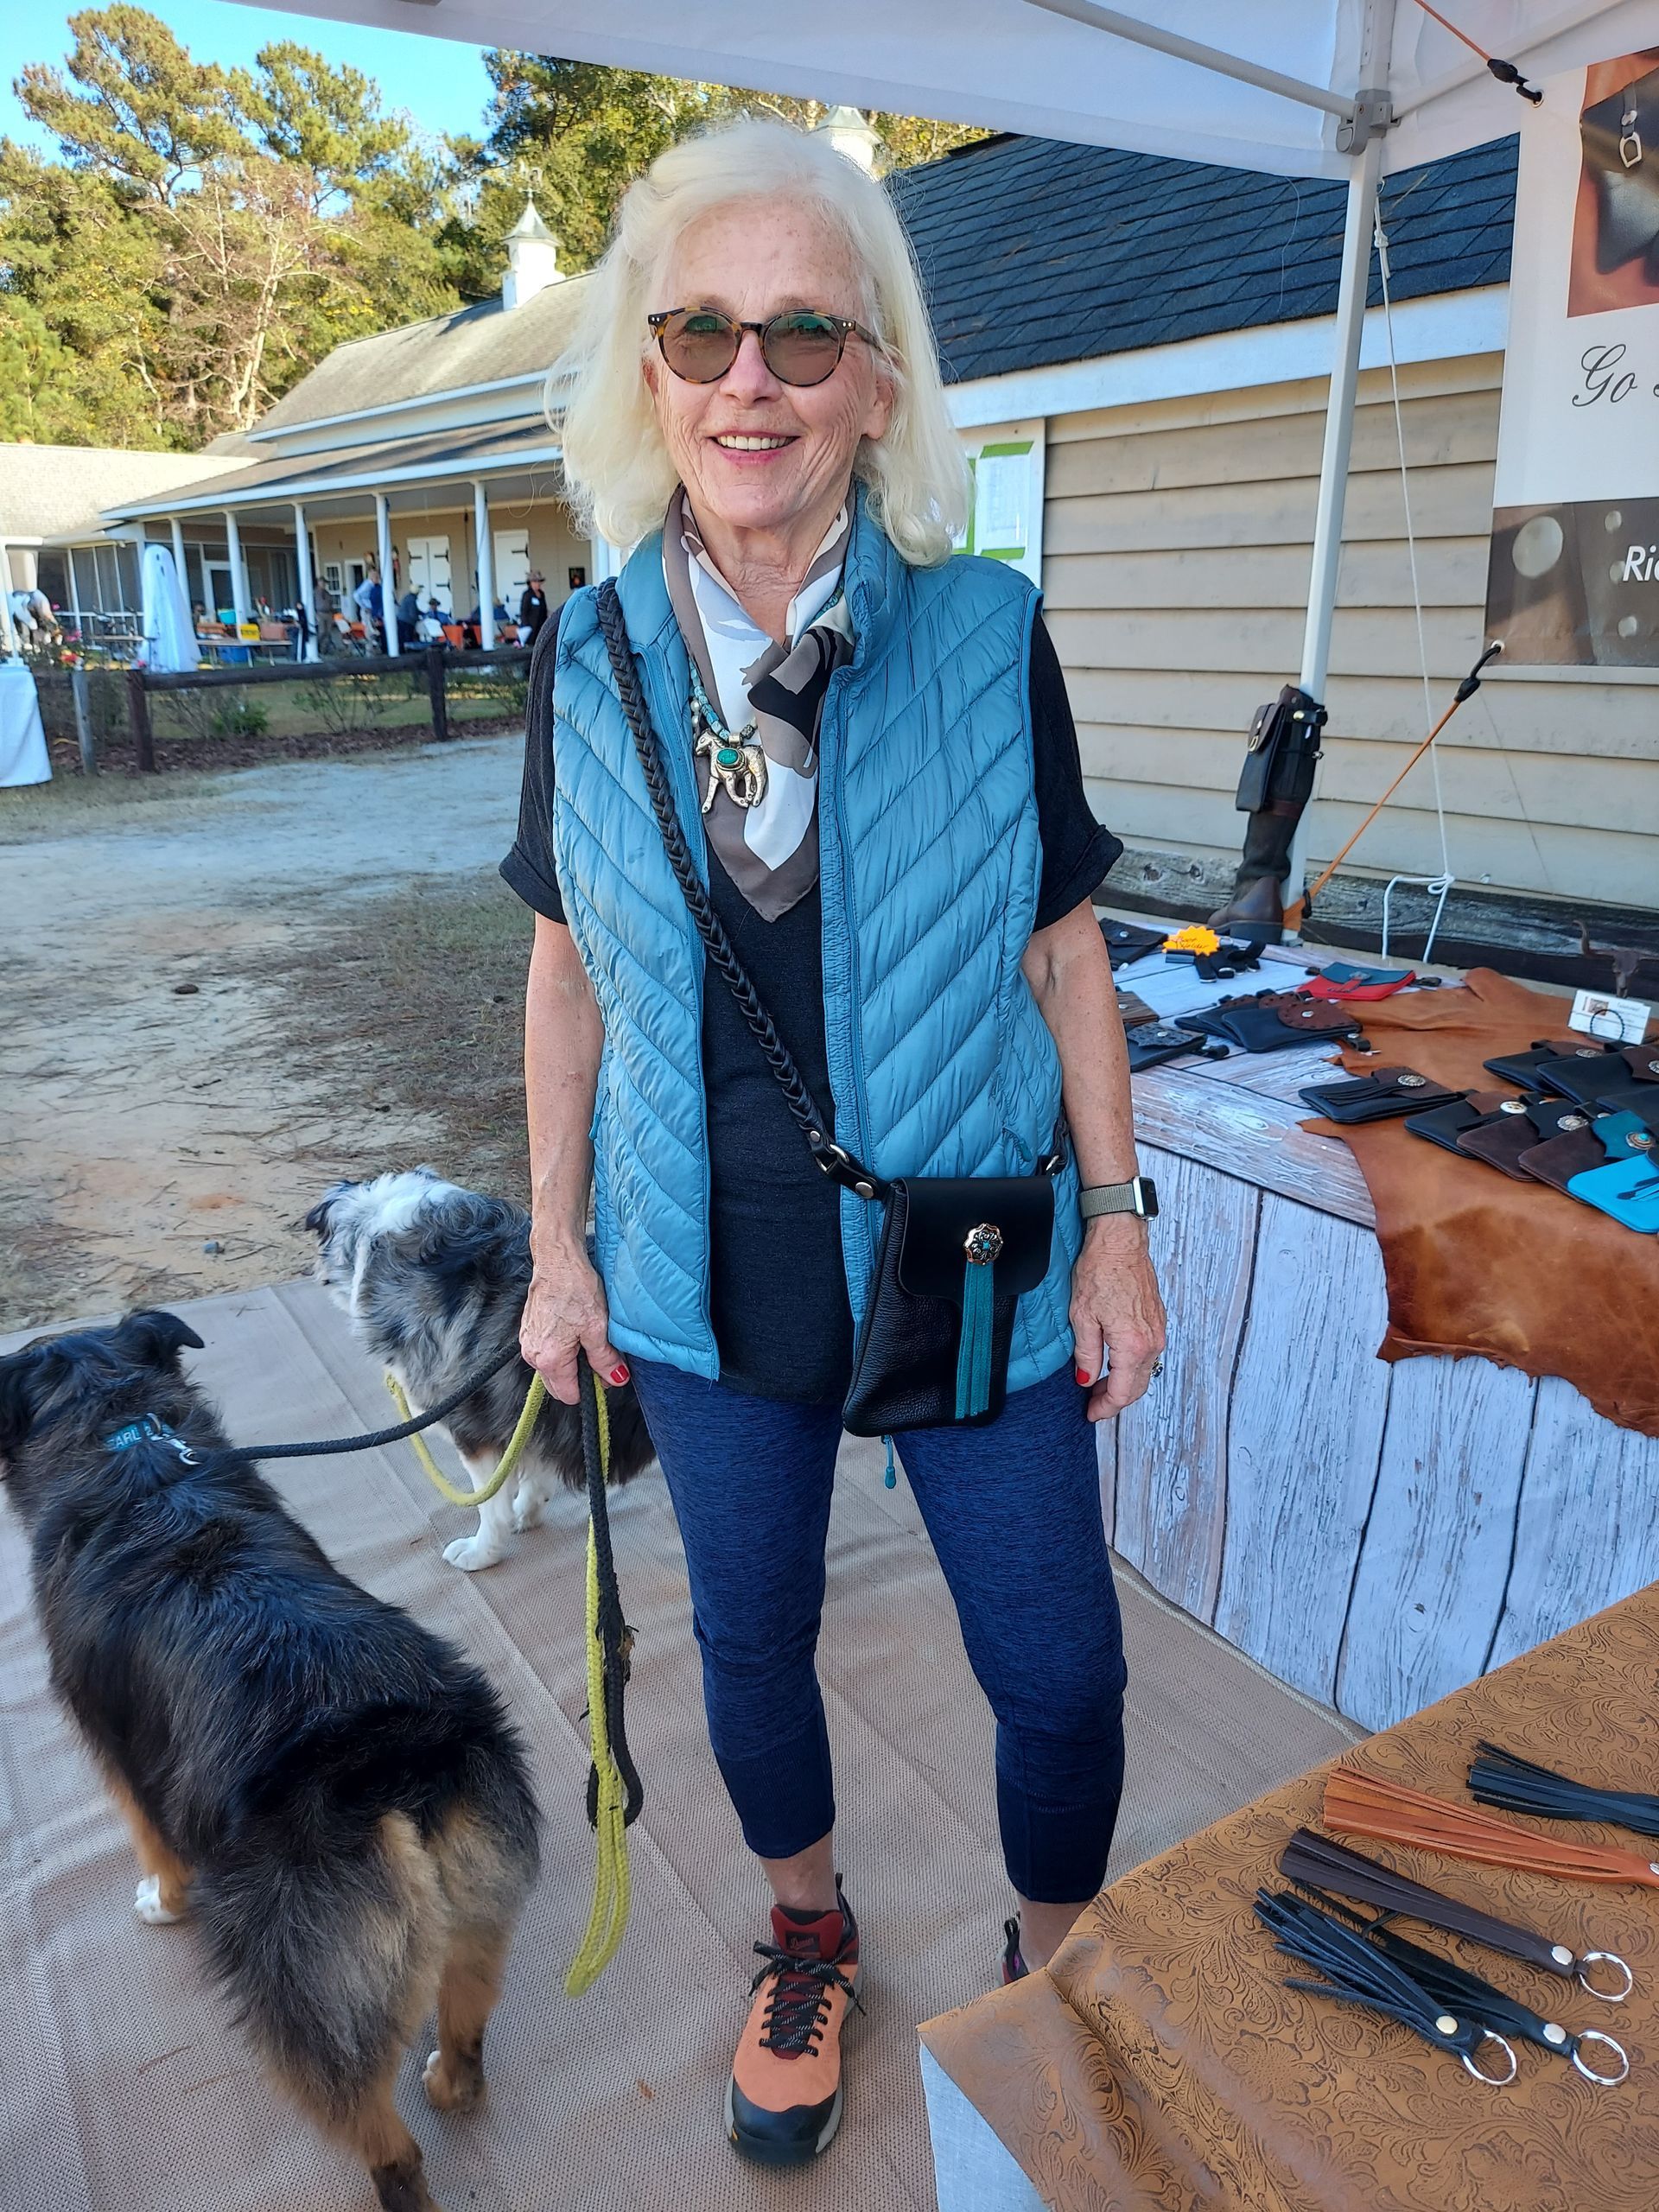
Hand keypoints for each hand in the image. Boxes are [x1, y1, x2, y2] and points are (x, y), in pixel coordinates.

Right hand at [520, 1240, 628, 1404]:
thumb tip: (616, 1379)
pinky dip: (561, 1349)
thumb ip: (605, 1359)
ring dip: (571, 1362)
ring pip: (553, 1368)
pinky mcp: (529, 1330)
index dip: (592, 1387)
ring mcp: (528, 1343)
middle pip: (559, 1385)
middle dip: (580, 1377)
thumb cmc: (574, 1289)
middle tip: (599, 1355)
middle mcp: (533, 1355)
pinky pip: (546, 1352)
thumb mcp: (598, 1328)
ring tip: (587, 1338)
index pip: (570, 1395)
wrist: (557, 1261)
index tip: (606, 1372)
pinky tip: (574, 1329)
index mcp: (549, 1359)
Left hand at [1070, 1216, 1165, 1422]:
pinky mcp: (1158, 1321)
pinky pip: (1147, 1355)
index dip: (1105, 1407)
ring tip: (1099, 1384)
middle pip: (1137, 1387)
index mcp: (1132, 1345)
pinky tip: (1114, 1363)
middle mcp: (1152, 1342)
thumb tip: (1086, 1379)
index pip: (1122, 1392)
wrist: (1120, 1241)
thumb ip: (1086, 1355)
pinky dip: (1132, 1366)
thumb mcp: (1082, 1317)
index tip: (1091, 1413)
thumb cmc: (1100, 1271)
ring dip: (1124, 1383)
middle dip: (1115, 1400)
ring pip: (1144, 1372)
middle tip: (1093, 1404)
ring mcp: (1158, 1331)